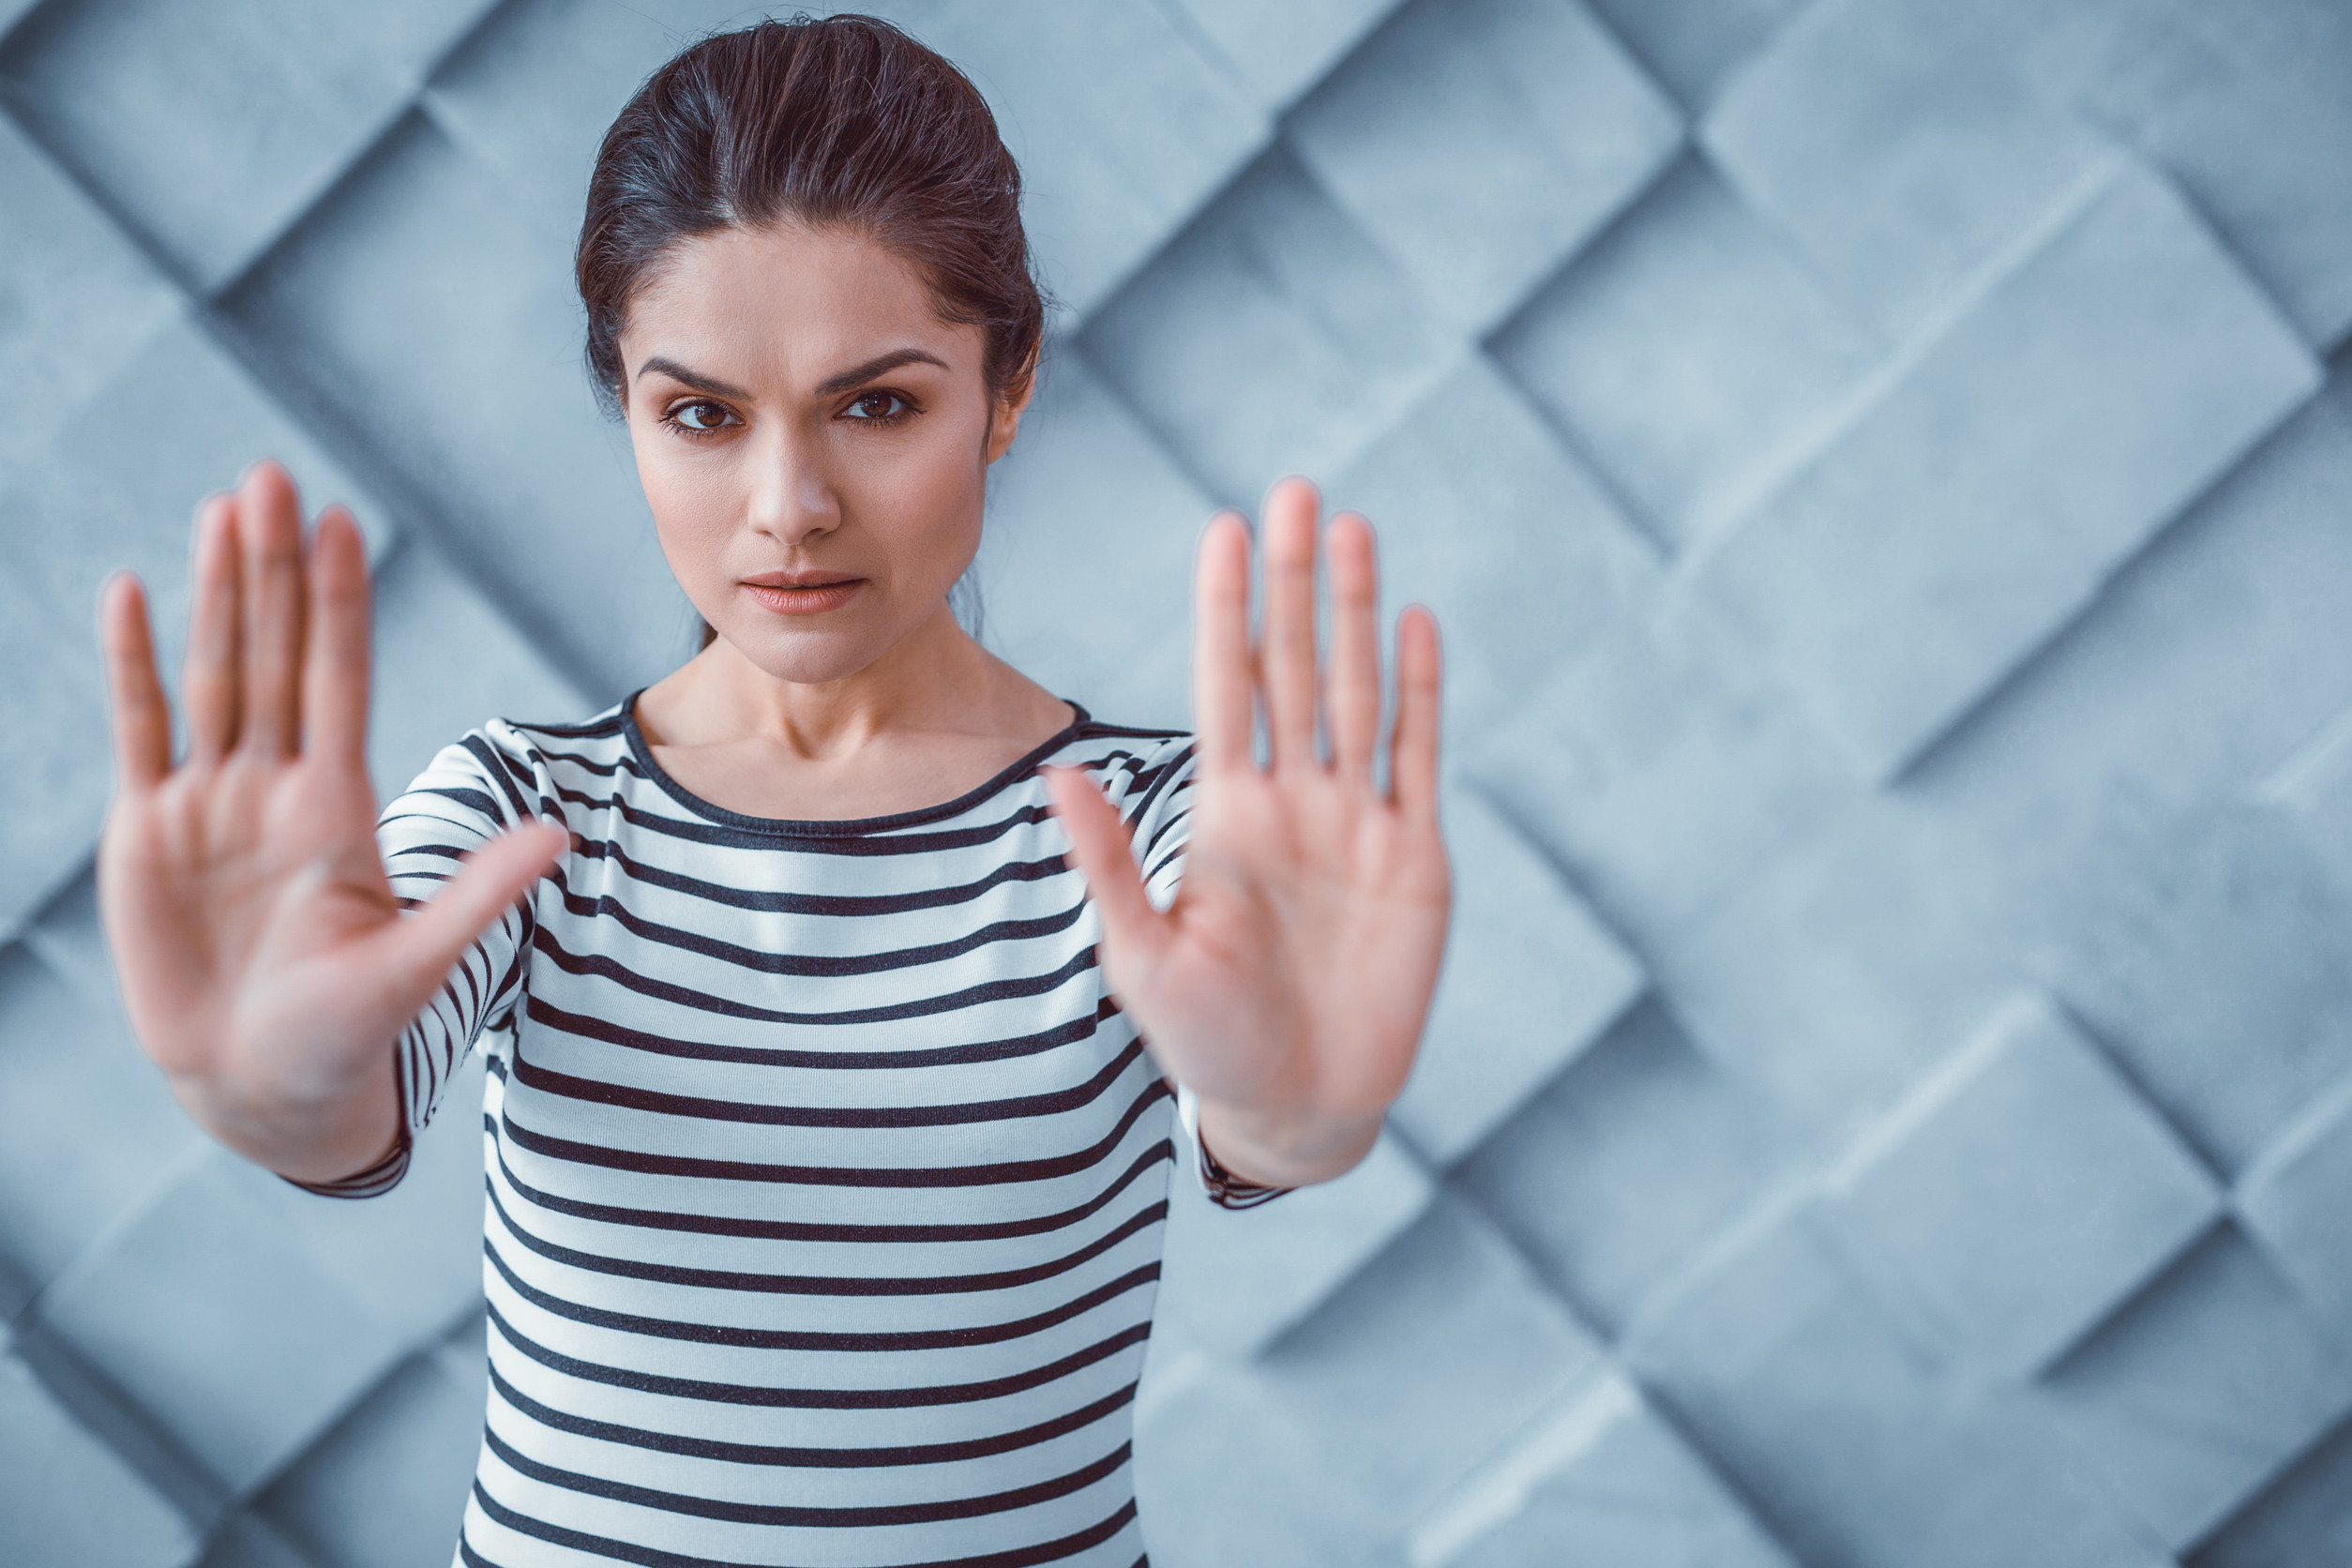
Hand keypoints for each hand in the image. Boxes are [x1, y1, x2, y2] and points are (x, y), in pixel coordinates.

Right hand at [95, 461, 564, 1182]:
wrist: (265, 1088)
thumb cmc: (348, 1035)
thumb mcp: (415, 964)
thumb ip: (478, 895)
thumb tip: (561, 836)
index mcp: (340, 805)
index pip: (340, 679)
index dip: (337, 602)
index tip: (344, 522)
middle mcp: (276, 787)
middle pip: (273, 655)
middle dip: (271, 570)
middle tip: (271, 478)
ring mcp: (210, 804)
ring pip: (213, 676)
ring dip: (213, 596)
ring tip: (221, 511)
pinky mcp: (148, 834)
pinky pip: (141, 731)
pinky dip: (134, 665)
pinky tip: (133, 593)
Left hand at [1044, 477, 1448, 1185]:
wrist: (1297, 1108)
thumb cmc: (1206, 1042)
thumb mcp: (1142, 954)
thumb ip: (1107, 862)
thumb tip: (1055, 772)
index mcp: (1224, 813)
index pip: (1227, 685)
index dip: (1226, 606)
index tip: (1222, 526)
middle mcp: (1291, 800)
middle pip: (1294, 665)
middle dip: (1295, 581)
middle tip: (1296, 491)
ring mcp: (1356, 823)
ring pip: (1357, 693)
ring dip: (1356, 612)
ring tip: (1354, 529)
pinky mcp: (1414, 858)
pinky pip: (1417, 757)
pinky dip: (1421, 692)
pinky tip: (1415, 624)